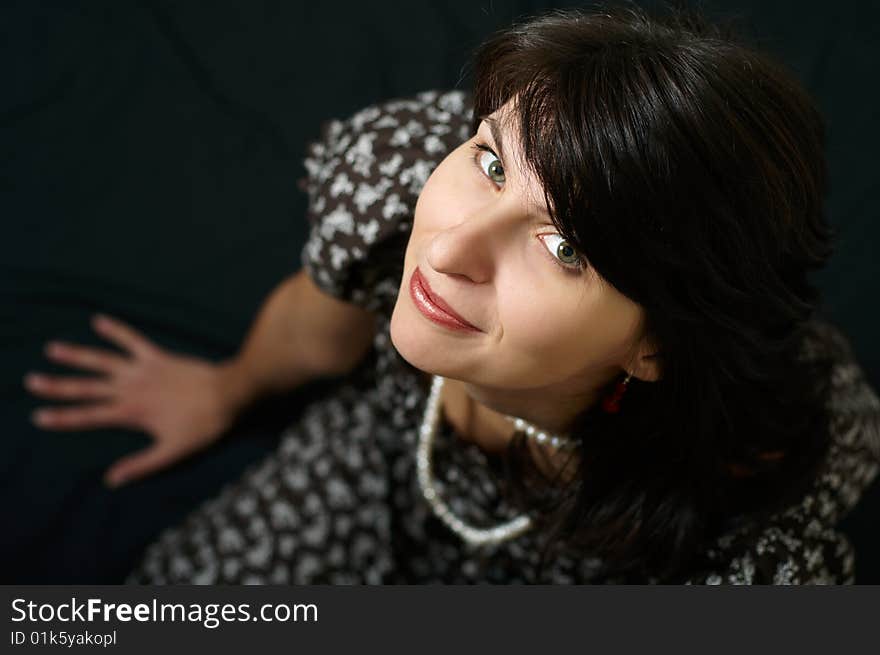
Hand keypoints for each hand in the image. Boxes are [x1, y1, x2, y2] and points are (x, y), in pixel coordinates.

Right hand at [23, 313, 245, 486]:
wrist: (228, 394)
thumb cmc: (202, 426)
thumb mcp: (172, 452)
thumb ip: (141, 465)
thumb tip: (111, 479)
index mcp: (131, 412)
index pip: (89, 416)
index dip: (63, 417)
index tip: (39, 416)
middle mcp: (131, 388)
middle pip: (87, 387)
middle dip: (58, 385)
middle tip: (32, 381)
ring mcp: (143, 370)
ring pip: (103, 361)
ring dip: (78, 355)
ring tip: (53, 348)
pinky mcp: (157, 356)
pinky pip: (133, 340)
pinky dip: (117, 330)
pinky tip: (98, 320)